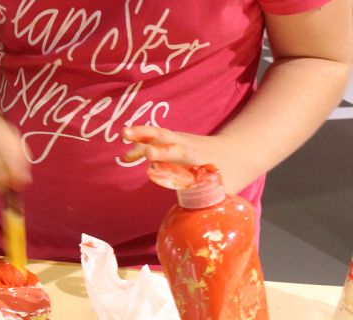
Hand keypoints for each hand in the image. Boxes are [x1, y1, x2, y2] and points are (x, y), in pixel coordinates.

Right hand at [121, 125, 259, 193]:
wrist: (238, 151)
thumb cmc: (230, 175)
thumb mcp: (223, 191)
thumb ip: (203, 203)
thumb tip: (188, 226)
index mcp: (200, 159)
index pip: (181, 155)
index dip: (165, 155)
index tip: (149, 156)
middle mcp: (188, 145)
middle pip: (165, 136)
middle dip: (147, 135)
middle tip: (127, 134)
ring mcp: (181, 140)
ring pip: (158, 134)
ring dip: (139, 135)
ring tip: (123, 135)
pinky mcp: (175, 140)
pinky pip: (156, 139)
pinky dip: (141, 144)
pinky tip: (127, 154)